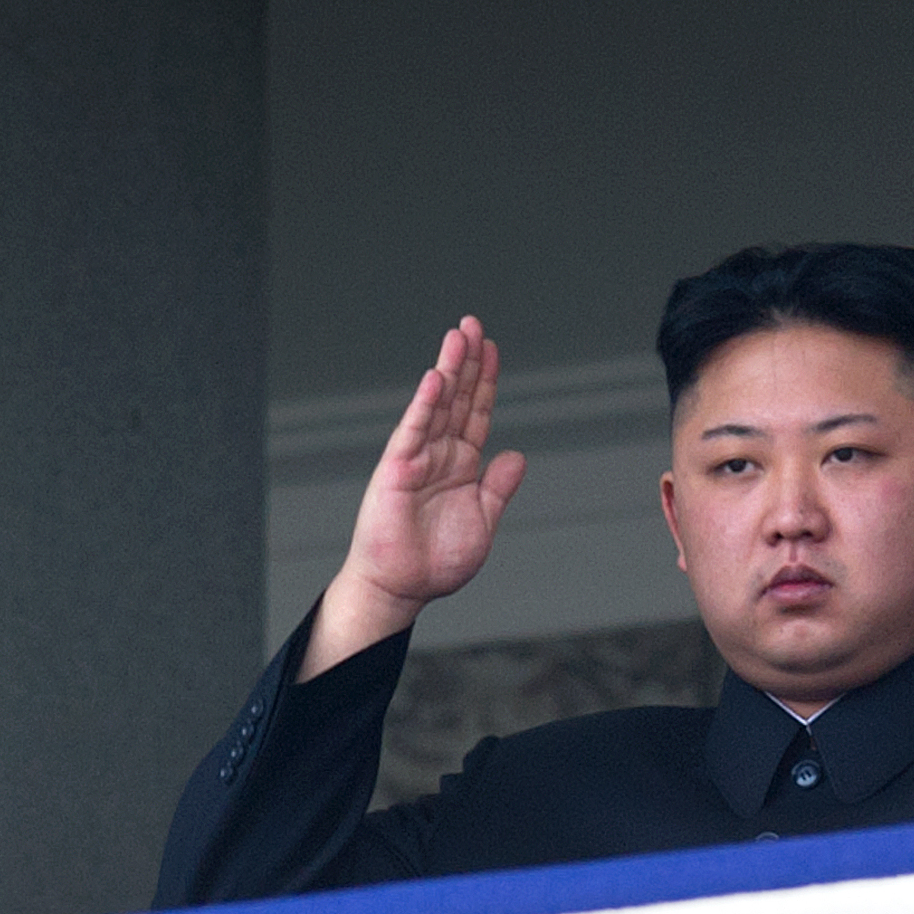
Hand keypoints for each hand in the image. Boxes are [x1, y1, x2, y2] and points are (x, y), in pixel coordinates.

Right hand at [298, 317, 526, 679]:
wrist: (402, 589)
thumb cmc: (436, 560)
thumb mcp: (484, 520)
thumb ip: (499, 486)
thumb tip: (517, 455)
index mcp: (462, 464)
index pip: (477, 411)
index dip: (486, 380)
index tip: (492, 348)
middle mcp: (439, 454)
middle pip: (458, 397)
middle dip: (466, 360)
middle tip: (473, 324)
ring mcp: (417, 458)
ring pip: (437, 405)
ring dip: (448, 369)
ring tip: (458, 335)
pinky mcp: (397, 470)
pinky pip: (413, 430)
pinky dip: (425, 404)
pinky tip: (436, 377)